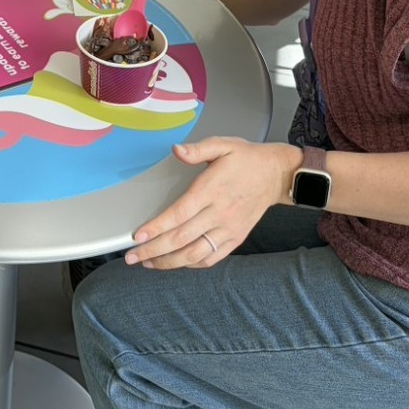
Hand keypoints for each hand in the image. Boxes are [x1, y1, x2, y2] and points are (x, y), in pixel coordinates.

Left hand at [124, 138, 297, 269]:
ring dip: (169, 262)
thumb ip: (198, 149)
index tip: (138, 236)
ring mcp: (228, 229)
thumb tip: (177, 150)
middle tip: (132, 256)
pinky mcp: (236, 238)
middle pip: (181, 238)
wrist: (276, 173)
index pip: (179, 214)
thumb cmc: (247, 158)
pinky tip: (177, 263)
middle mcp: (219, 213)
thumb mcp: (223, 144)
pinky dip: (192, 264)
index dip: (157, 227)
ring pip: (195, 253)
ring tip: (148, 263)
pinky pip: (212, 257)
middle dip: (154, 250)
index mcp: (212, 190)